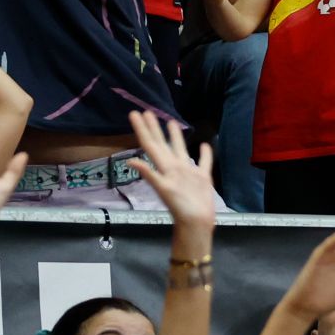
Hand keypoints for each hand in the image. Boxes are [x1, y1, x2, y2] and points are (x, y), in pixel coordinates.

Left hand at [129, 110, 215, 230]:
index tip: (135, 114)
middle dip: (154, 128)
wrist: (197, 223)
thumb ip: (149, 173)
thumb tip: (130, 160)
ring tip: (170, 121)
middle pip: (162, 144)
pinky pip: (204, 162)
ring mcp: (188, 172)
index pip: (150, 145)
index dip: (143, 129)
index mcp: (164, 167)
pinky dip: (204, 153)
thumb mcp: (163, 189)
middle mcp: (174, 167)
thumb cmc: (180, 207)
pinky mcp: (203, 178)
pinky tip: (204, 144)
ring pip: (180, 149)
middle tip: (147, 111)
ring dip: (175, 136)